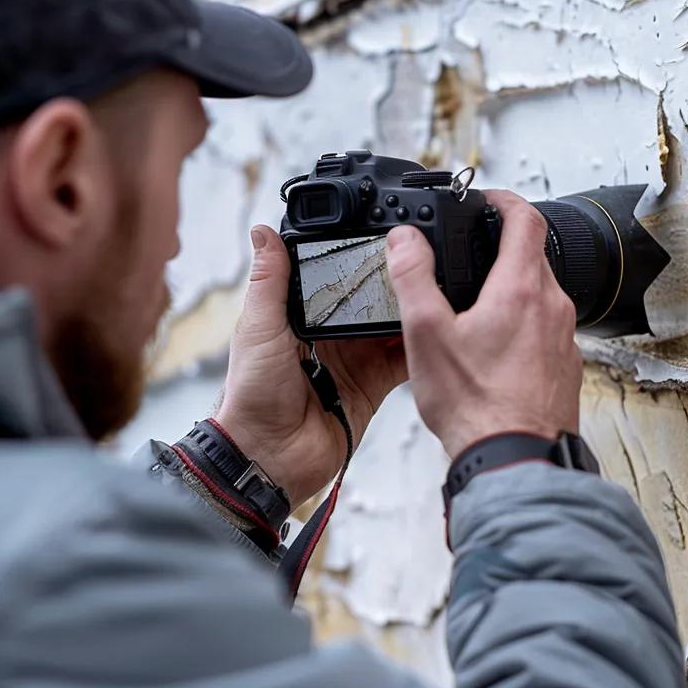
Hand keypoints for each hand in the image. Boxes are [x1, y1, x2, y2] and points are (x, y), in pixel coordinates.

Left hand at [215, 225, 406, 509]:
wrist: (269, 457)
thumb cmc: (251, 395)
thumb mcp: (257, 329)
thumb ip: (268, 282)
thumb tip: (262, 231)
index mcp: (299, 317)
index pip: (332, 278)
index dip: (352, 259)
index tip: (375, 234)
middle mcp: (330, 335)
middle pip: (368, 299)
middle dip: (389, 281)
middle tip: (416, 256)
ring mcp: (354, 359)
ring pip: (390, 325)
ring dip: (408, 309)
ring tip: (434, 283)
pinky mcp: (373, 385)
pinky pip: (402, 360)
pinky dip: (418, 346)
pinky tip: (437, 327)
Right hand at [386, 190, 581, 459]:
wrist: (515, 459)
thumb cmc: (474, 405)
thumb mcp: (426, 334)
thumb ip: (414, 277)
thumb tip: (405, 239)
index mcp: (520, 289)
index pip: (525, 219)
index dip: (503, 199)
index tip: (487, 198)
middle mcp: (552, 307)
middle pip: (534, 255)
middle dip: (502, 246)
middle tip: (472, 249)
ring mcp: (565, 338)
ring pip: (541, 293)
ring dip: (512, 285)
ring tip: (477, 301)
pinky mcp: (565, 366)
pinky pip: (546, 327)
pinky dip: (523, 321)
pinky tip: (495, 347)